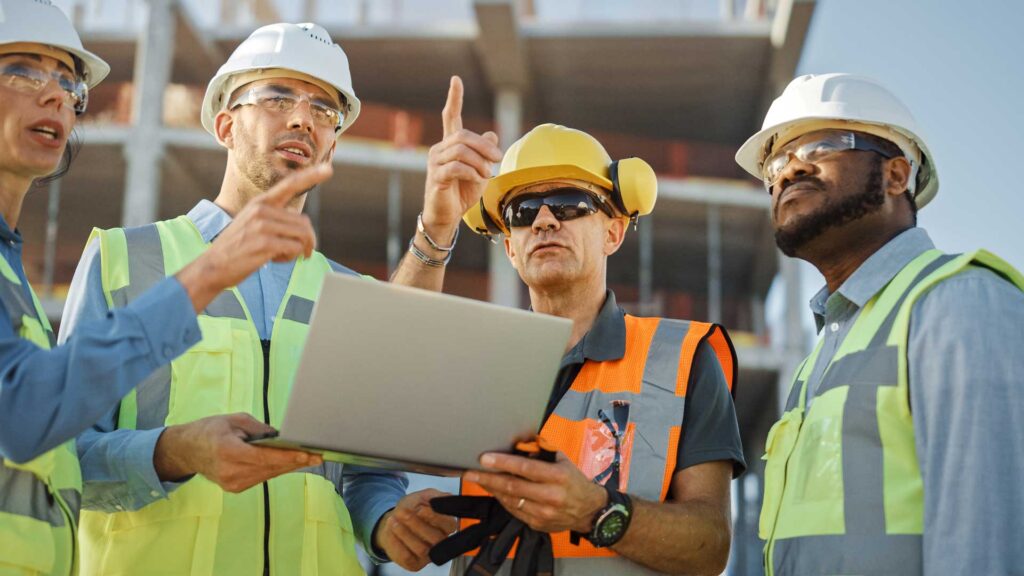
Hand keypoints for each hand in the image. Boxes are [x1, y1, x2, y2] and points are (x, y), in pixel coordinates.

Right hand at [154, 413, 322, 492]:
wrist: (187, 450)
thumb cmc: (209, 430)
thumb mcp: (234, 420)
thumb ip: (258, 428)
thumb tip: (280, 436)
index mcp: (228, 451)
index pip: (264, 457)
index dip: (288, 457)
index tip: (307, 455)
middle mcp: (230, 471)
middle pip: (270, 468)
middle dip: (295, 462)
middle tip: (318, 456)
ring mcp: (232, 483)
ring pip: (268, 474)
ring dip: (288, 466)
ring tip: (309, 458)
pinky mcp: (235, 488)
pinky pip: (261, 477)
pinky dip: (275, 469)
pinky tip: (289, 463)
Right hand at [176, 164, 331, 311]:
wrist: (212, 267)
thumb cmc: (237, 248)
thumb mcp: (252, 224)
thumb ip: (275, 219)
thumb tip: (303, 227)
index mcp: (260, 203)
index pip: (290, 185)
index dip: (311, 176)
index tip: (329, 169)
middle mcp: (262, 210)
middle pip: (304, 222)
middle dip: (307, 241)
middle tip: (300, 253)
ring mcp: (262, 225)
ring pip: (302, 235)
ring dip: (298, 250)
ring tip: (281, 255)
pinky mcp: (265, 242)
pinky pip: (294, 248)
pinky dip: (290, 258)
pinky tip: (274, 260)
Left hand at [373, 488, 456, 570]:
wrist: (393, 520)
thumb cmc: (411, 509)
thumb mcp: (422, 496)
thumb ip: (434, 496)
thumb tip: (444, 499)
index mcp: (446, 526)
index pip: (450, 525)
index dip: (435, 517)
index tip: (421, 508)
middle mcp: (440, 542)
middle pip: (435, 538)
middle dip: (416, 524)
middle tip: (402, 512)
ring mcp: (428, 555)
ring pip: (421, 548)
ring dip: (404, 533)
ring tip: (393, 520)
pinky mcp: (414, 563)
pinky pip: (407, 557)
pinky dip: (397, 542)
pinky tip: (391, 530)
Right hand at [421, 76, 502, 244]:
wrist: (447, 216)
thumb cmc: (462, 193)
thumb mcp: (480, 171)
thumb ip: (484, 153)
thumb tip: (492, 135)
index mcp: (450, 145)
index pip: (451, 117)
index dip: (454, 98)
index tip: (456, 79)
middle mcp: (439, 149)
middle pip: (463, 135)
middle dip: (484, 146)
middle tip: (498, 160)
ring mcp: (435, 162)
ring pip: (461, 150)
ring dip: (480, 162)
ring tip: (488, 174)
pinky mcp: (436, 176)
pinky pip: (457, 167)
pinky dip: (472, 172)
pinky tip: (478, 180)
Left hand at [464, 451, 607, 533]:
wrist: (590, 511)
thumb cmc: (575, 482)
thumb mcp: (563, 461)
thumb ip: (542, 452)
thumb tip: (520, 444)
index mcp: (558, 476)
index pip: (525, 468)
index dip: (503, 463)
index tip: (485, 458)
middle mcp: (550, 496)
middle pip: (513, 487)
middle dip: (488, 478)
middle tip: (470, 471)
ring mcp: (543, 513)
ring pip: (510, 500)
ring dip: (492, 489)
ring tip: (479, 479)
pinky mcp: (538, 524)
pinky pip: (514, 511)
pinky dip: (503, 500)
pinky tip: (495, 491)